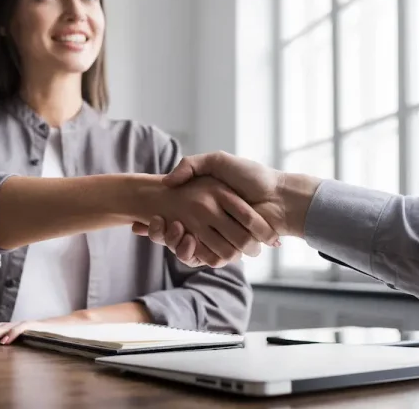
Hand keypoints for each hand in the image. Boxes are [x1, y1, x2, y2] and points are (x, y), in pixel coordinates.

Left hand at [0, 310, 92, 345]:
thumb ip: (12, 346)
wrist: (72, 328)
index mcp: (11, 329)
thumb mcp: (27, 344)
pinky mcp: (38, 326)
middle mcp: (15, 324)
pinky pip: (23, 328)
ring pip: (2, 327)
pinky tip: (4, 342)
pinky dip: (13, 334)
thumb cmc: (50, 338)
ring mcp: (26, 324)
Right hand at [133, 152, 320, 265]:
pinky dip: (194, 254)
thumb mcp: (218, 162)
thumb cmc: (251, 176)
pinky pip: (207, 257)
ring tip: (169, 231)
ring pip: (187, 248)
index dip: (156, 221)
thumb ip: (191, 165)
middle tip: (141, 227)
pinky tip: (186, 242)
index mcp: (205, 203)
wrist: (279, 196)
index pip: (173, 216)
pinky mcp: (230, 249)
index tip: (139, 222)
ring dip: (174, 244)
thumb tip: (167, 182)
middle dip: (159, 233)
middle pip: (175, 234)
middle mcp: (210, 221)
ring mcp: (219, 236)